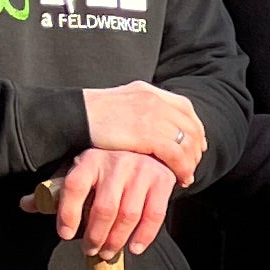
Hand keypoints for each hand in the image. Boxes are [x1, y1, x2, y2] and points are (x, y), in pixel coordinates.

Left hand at [25, 145, 179, 260]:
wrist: (148, 143)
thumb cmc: (106, 163)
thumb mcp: (79, 168)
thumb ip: (54, 189)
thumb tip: (26, 204)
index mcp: (90, 158)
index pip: (74, 186)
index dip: (68, 213)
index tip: (65, 234)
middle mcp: (117, 162)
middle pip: (105, 207)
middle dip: (95, 235)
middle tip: (90, 249)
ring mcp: (142, 171)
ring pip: (129, 214)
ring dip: (117, 240)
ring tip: (108, 251)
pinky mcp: (162, 181)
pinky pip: (154, 215)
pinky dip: (145, 236)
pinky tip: (134, 248)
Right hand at [83, 79, 206, 182]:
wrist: (72, 116)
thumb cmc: (89, 116)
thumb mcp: (120, 104)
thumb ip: (138, 110)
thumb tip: (152, 126)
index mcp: (149, 91)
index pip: (185, 107)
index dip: (195, 127)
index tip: (196, 144)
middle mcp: (155, 101)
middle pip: (189, 126)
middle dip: (195, 148)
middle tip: (193, 165)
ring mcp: (152, 116)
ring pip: (186, 142)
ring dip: (191, 162)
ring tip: (187, 176)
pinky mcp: (147, 134)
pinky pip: (176, 154)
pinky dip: (182, 168)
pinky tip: (180, 178)